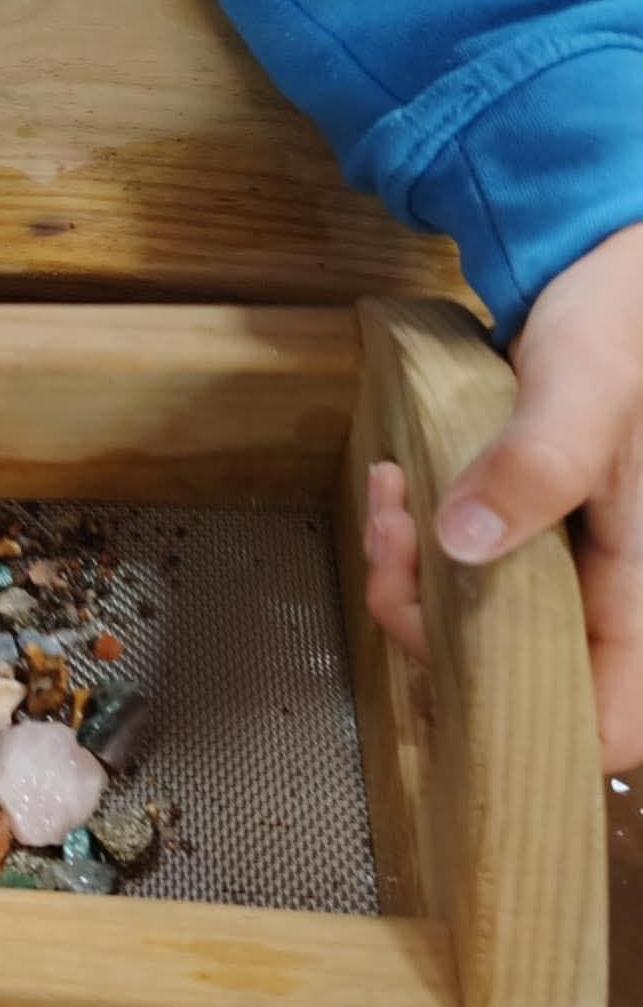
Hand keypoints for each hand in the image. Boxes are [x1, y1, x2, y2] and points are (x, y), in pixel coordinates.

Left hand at [366, 224, 642, 773]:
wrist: (608, 272)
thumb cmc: (622, 324)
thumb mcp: (584, 387)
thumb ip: (538, 463)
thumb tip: (467, 544)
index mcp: (641, 583)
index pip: (612, 721)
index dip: (541, 734)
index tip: (455, 674)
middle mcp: (604, 590)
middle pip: (514, 677)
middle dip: (430, 627)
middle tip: (396, 541)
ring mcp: (560, 563)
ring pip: (472, 625)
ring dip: (409, 577)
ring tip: (388, 498)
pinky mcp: (519, 531)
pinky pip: (457, 572)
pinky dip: (413, 543)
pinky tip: (393, 485)